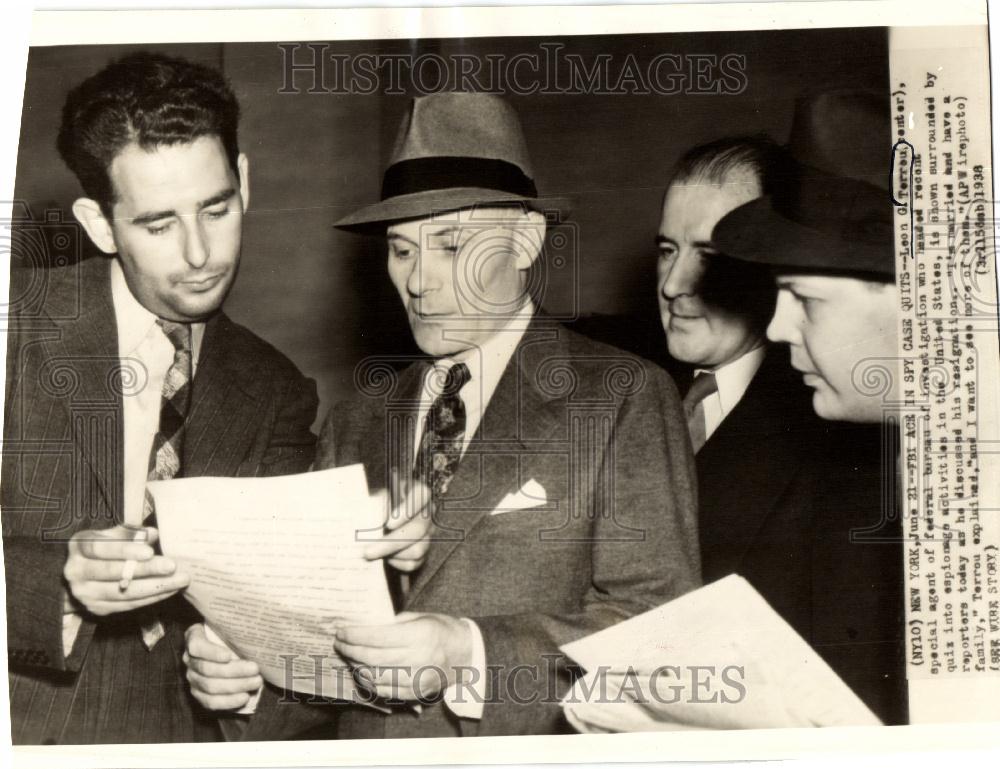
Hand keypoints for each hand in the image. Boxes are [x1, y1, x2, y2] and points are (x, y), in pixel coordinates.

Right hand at [64, 525, 188, 615]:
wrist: (83, 575)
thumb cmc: (103, 548)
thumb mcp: (111, 534)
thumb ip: (131, 532)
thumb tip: (152, 533)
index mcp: (79, 547)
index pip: (100, 548)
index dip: (125, 550)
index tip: (149, 551)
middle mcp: (76, 572)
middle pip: (114, 572)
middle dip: (146, 570)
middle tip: (172, 566)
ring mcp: (85, 594)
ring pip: (124, 592)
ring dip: (156, 587)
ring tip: (180, 580)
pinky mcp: (98, 609)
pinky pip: (129, 605)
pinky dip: (152, 598)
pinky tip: (170, 590)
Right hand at [183, 623, 262, 710]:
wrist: (231, 652)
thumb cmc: (233, 636)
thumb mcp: (232, 628)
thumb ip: (238, 629)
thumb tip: (258, 630)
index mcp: (194, 637)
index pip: (196, 646)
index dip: (211, 652)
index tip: (228, 655)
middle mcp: (190, 659)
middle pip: (207, 669)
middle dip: (234, 671)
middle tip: (255, 669)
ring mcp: (192, 678)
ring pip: (210, 686)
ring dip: (236, 686)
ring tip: (256, 682)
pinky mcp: (199, 694)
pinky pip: (211, 702)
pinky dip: (229, 701)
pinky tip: (244, 697)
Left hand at [334, 612, 472, 700]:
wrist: (465, 654)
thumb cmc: (440, 630)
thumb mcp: (419, 617)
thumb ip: (393, 623)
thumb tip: (363, 627)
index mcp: (420, 635)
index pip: (377, 637)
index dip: (355, 635)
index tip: (342, 631)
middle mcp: (418, 658)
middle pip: (372, 658)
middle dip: (350, 650)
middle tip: (340, 643)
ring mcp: (417, 678)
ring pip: (375, 677)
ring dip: (356, 666)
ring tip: (349, 656)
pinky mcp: (416, 693)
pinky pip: (384, 691)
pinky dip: (369, 682)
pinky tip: (363, 671)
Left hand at [363, 480, 431, 571]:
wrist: (376, 519)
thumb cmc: (376, 504)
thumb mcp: (375, 498)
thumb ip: (376, 504)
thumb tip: (374, 521)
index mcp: (417, 492)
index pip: (422, 495)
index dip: (407, 510)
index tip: (388, 524)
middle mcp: (427, 512)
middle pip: (417, 529)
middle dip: (390, 543)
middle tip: (368, 552)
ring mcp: (428, 533)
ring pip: (417, 549)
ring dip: (392, 554)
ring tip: (373, 553)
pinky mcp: (424, 552)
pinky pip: (413, 563)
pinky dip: (396, 563)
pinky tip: (385, 557)